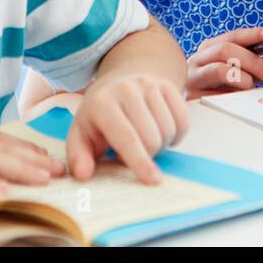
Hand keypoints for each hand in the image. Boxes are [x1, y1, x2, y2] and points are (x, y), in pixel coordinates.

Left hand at [66, 74, 188, 183]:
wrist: (118, 83)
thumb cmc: (99, 116)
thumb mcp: (81, 134)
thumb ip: (78, 157)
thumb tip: (83, 174)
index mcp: (102, 103)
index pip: (126, 137)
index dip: (140, 161)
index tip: (152, 180)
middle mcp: (127, 89)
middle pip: (152, 138)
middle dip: (147, 156)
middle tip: (134, 152)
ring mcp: (150, 84)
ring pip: (168, 130)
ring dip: (161, 145)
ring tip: (144, 140)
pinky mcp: (168, 85)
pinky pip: (183, 121)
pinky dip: (176, 135)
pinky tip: (160, 131)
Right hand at [185, 27, 262, 98]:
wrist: (187, 109)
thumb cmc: (218, 88)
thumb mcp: (234, 72)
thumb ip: (250, 66)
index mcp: (208, 48)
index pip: (232, 37)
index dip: (252, 34)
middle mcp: (196, 60)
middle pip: (225, 50)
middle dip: (250, 59)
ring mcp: (192, 78)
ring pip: (219, 70)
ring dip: (242, 78)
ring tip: (249, 87)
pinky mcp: (191, 97)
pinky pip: (217, 94)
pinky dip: (232, 97)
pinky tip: (236, 101)